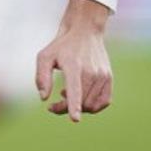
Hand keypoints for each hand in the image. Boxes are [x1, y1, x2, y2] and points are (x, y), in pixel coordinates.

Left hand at [35, 0, 113, 121]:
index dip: (74, 105)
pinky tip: (82, 97)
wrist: (84, 31)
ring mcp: (102, 75)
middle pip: (81, 103)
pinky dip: (93, 106)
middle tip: (54, 104)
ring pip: (91, 105)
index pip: (75, 89)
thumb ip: (41, 77)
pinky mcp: (109, 77)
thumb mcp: (44, 57)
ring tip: (67, 94)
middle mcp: (91, 71)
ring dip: (78, 107)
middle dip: (65, 108)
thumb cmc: (61, 46)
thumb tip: (44, 98)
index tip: (75, 119)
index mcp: (73, 66)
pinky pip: (104, 102)